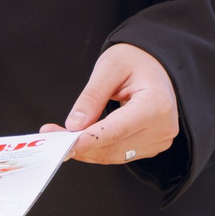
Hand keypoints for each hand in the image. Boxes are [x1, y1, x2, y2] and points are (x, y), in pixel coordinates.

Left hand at [44, 42, 178, 165]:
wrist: (157, 64)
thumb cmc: (136, 60)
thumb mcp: (109, 67)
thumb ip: (91, 96)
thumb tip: (74, 125)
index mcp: (156, 105)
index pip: (116, 130)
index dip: (88, 140)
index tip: (64, 144)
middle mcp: (162, 128)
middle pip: (113, 147)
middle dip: (80, 145)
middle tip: (52, 135)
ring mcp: (159, 140)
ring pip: (114, 155)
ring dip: (86, 149)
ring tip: (62, 136)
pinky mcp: (151, 146)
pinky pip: (119, 154)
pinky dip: (98, 149)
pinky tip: (82, 138)